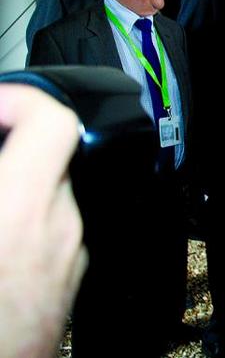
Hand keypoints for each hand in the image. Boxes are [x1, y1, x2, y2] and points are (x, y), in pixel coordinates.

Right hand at [0, 84, 87, 357]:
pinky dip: (23, 218)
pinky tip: (0, 239)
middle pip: (47, 157)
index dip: (18, 98)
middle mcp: (60, 226)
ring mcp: (70, 252)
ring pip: (48, 193)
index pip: (52, 121)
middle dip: (6, 147)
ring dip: (14, 185)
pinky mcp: (70, 274)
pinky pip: (51, 227)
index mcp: (24, 209)